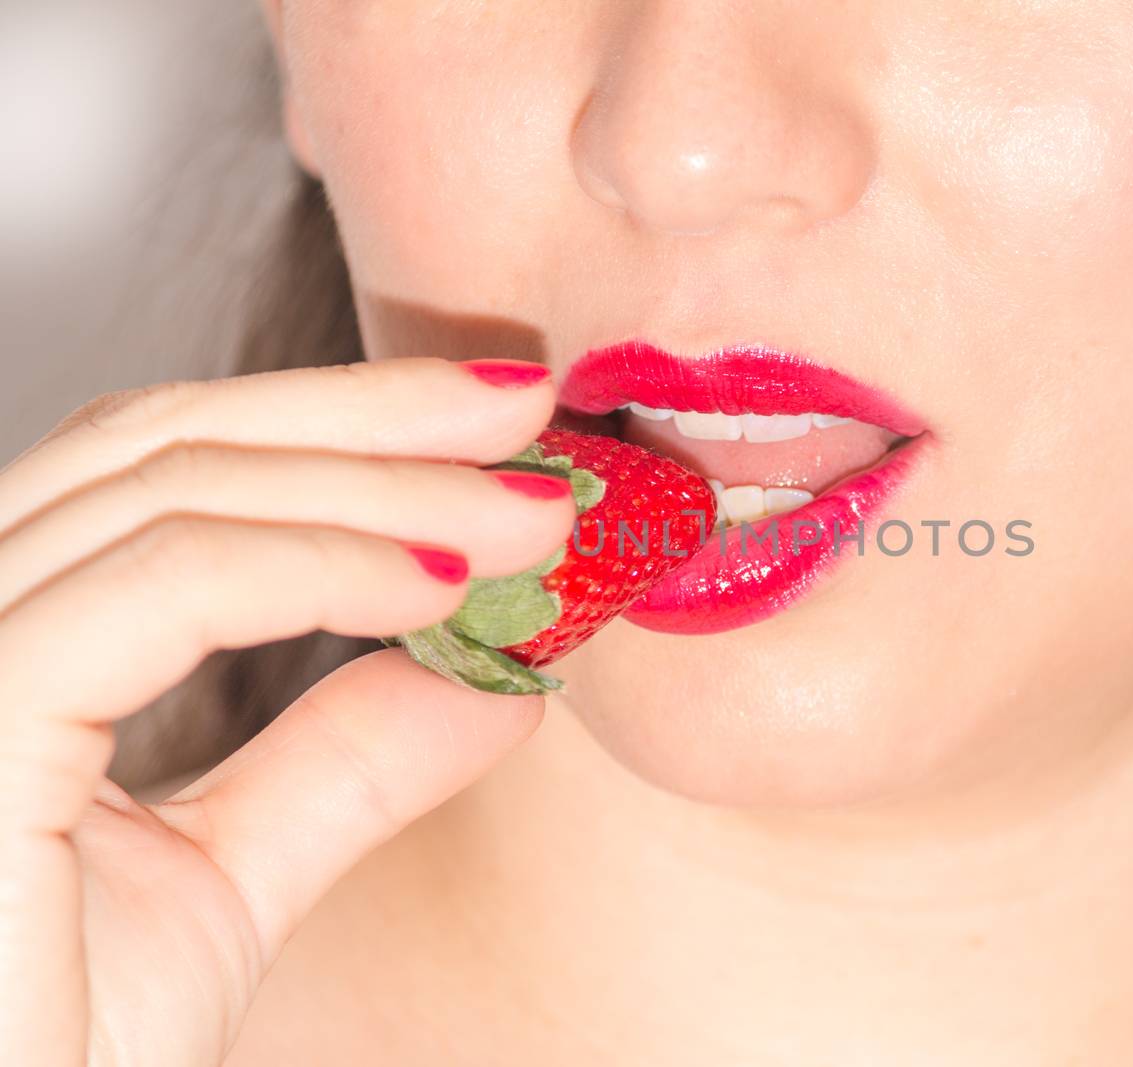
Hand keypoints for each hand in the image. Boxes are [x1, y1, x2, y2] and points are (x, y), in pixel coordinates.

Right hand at [0, 357, 572, 1065]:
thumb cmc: (53, 1055)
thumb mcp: (222, 882)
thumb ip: (339, 762)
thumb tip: (490, 672)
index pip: (154, 477)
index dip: (330, 432)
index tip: (496, 436)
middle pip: (160, 445)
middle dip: (370, 417)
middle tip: (534, 407)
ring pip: (173, 491)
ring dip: (387, 485)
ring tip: (539, 511)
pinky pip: (163, 587)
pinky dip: (325, 565)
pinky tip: (448, 584)